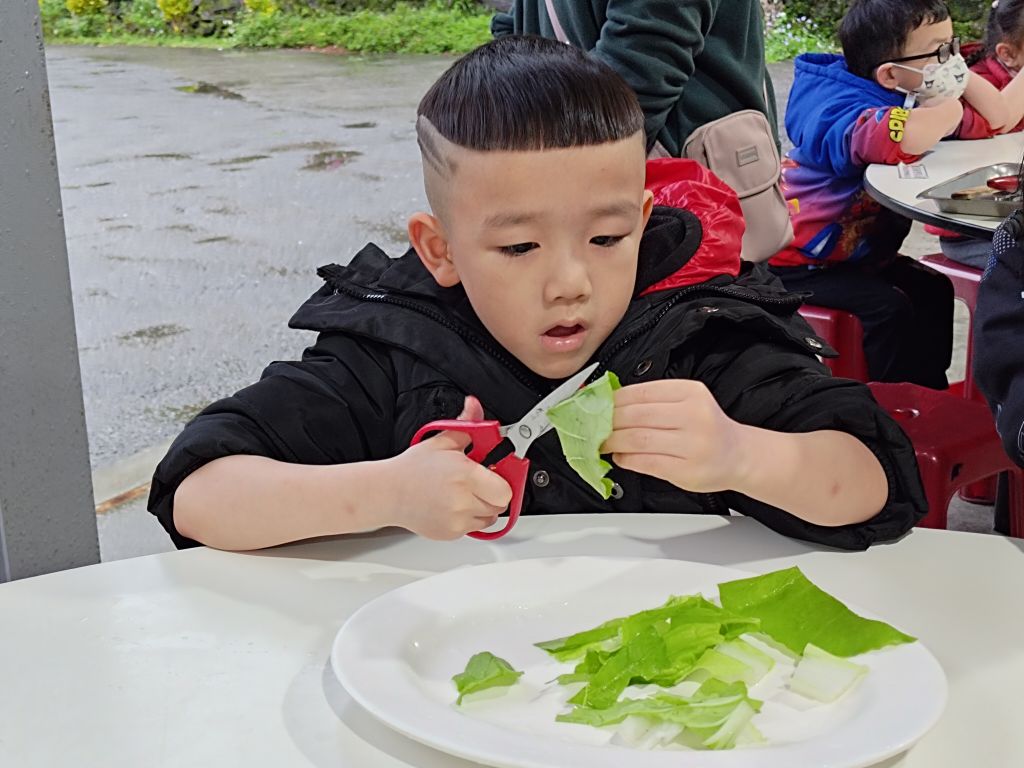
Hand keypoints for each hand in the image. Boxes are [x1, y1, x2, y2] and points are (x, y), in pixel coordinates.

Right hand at [383, 396, 512, 539]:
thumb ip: (466, 424)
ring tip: (464, 493)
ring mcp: (457, 520)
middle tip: (480, 483)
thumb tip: (474, 406)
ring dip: (483, 506)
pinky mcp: (451, 533)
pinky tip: (454, 505)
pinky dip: (469, 517)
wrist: (388, 493)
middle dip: (495, 493)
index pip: (505, 489)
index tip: (495, 473)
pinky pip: (473, 527)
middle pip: (500, 504)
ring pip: (489, 517)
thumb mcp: (442, 441)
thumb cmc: (412, 469)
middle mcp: (462, 500)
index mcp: (465, 474)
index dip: (503, 480)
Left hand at [602, 380, 748, 493]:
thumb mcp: (686, 403)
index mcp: (691, 393)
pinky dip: (627, 459)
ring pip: (638, 439)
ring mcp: (693, 444)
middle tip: (594, 427)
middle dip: (609, 422)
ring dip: (613, 441)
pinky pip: (646, 462)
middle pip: (637, 415)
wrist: (737, 455)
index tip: (597, 406)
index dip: (612, 400)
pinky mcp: (687, 470)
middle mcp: (694, 415)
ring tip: (603, 442)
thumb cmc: (706, 428)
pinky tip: (621, 456)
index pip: (640, 392)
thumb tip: (608, 404)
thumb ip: (653, 402)